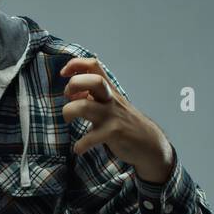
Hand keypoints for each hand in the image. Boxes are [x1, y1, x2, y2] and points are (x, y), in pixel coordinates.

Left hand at [60, 57, 173, 180]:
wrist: (149, 143)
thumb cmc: (124, 122)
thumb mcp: (111, 103)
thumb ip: (93, 95)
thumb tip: (70, 92)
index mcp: (108, 90)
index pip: (93, 65)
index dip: (75, 64)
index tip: (64, 74)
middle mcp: (110, 99)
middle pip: (93, 80)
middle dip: (74, 84)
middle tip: (68, 96)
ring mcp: (111, 116)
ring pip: (84, 106)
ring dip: (69, 112)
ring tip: (68, 120)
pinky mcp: (113, 133)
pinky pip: (90, 138)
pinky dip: (80, 145)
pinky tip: (79, 148)